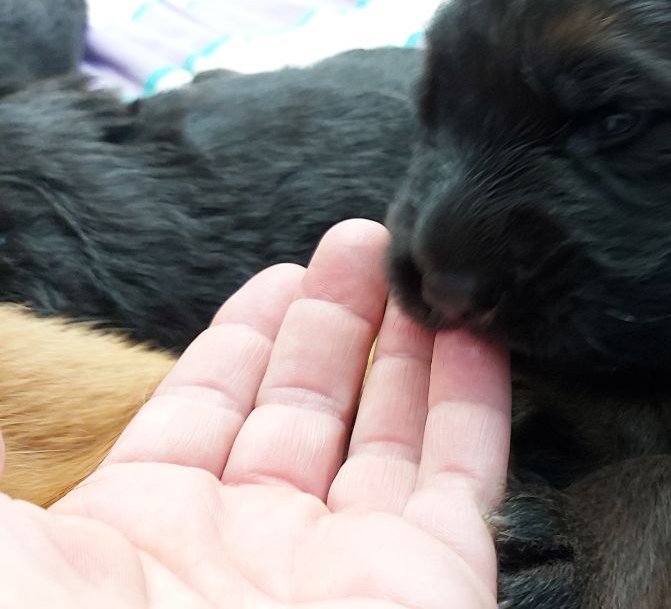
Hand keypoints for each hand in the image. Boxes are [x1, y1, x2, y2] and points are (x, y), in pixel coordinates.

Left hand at [0, 219, 510, 608]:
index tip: (277, 274)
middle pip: (305, 407)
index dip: (244, 337)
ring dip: (410, 345)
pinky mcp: (437, 575)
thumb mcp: (2, 554)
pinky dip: (474, 396)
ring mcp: (350, 565)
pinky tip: (477, 330)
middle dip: (332, 320)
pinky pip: (465, 467)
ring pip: (390, 431)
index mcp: (145, 541)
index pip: (208, 411)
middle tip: (362, 243)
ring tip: (422, 263)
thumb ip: (7, 471)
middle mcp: (253, 550)